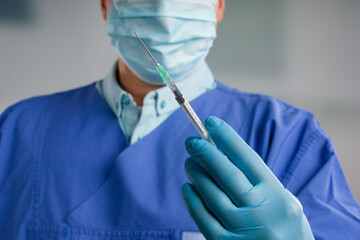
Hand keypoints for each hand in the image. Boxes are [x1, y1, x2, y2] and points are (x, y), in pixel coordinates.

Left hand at [182, 116, 313, 239]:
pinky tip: (188, 188)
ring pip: (211, 195)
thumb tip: (221, 154)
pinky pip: (203, 219)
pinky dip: (193, 201)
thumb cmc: (282, 224)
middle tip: (192, 142)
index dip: (228, 138)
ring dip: (197, 174)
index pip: (248, 159)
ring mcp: (243, 231)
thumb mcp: (281, 199)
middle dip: (206, 153)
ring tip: (190, 162)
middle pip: (227, 175)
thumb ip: (255, 180)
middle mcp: (261, 212)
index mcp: (277, 196)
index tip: (211, 123)